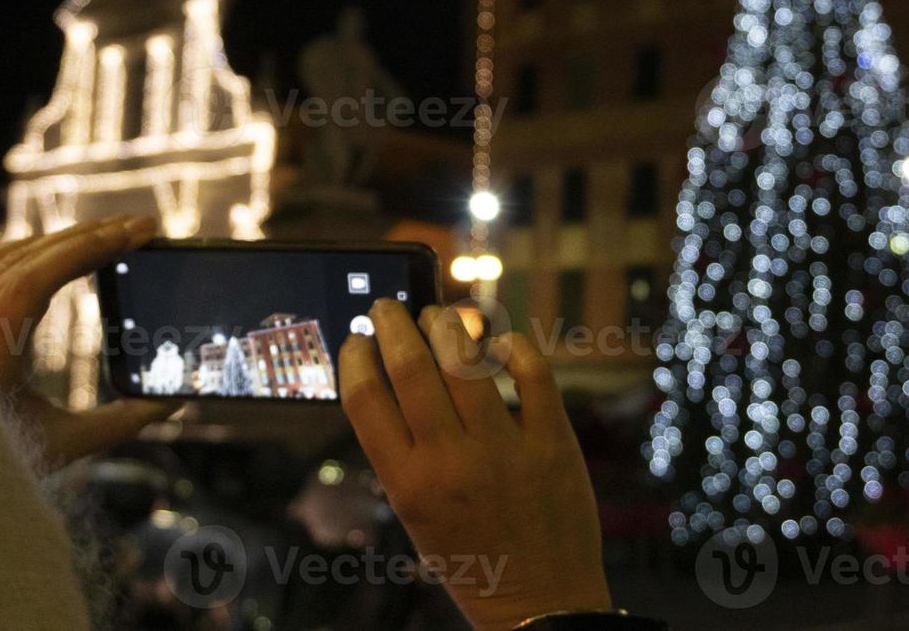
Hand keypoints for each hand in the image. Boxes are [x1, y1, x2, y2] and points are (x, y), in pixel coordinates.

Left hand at [0, 216, 180, 467]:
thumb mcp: (61, 446)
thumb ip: (119, 423)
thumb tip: (172, 402)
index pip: (35, 280)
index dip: (86, 249)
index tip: (132, 235)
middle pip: (26, 259)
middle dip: (87, 236)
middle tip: (140, 226)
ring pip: (8, 258)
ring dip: (62, 239)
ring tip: (112, 231)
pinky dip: (31, 250)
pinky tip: (62, 246)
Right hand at [339, 299, 610, 630]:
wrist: (540, 605)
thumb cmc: (473, 557)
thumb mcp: (417, 516)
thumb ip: (404, 456)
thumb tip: (391, 382)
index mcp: (407, 485)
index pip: (364, 400)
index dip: (355, 357)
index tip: (356, 340)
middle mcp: (450, 463)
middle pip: (410, 367)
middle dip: (394, 324)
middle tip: (389, 308)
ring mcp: (505, 450)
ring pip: (466, 360)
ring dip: (447, 324)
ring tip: (439, 315)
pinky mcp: (553, 444)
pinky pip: (533, 373)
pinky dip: (514, 347)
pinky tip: (501, 343)